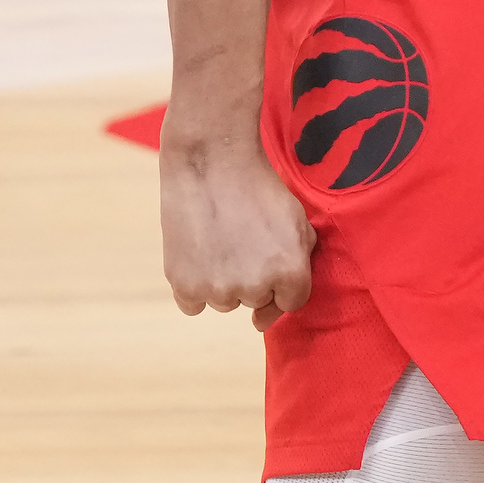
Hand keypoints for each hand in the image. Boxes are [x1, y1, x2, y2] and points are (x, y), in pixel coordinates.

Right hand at [160, 137, 318, 330]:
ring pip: (224, 302)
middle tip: (243, 241)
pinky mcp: (184, 287)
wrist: (212, 167)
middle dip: (255, 278)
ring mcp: (218, 290)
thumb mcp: (298, 221)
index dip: (282, 281)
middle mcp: (255, 287)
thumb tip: (269, 315)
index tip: (269, 262)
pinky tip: (199, 254)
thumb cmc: (259, 191)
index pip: (291, 301)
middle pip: (257, 300)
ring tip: (220, 241)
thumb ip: (299, 264)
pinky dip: (195, 286)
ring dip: (223, 282)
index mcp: (291, 272)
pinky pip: (193, 304)